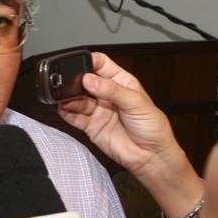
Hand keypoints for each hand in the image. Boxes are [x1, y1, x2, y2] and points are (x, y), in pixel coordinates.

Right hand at [58, 52, 204, 217]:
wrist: (151, 156)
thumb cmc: (153, 128)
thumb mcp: (136, 102)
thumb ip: (111, 90)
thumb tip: (90, 80)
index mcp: (122, 82)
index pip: (101, 64)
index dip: (90, 61)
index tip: (82, 65)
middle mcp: (108, 95)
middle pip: (85, 81)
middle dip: (76, 80)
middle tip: (74, 84)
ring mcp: (99, 110)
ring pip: (78, 98)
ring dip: (70, 97)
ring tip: (68, 99)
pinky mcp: (91, 126)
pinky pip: (74, 117)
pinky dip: (66, 112)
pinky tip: (64, 108)